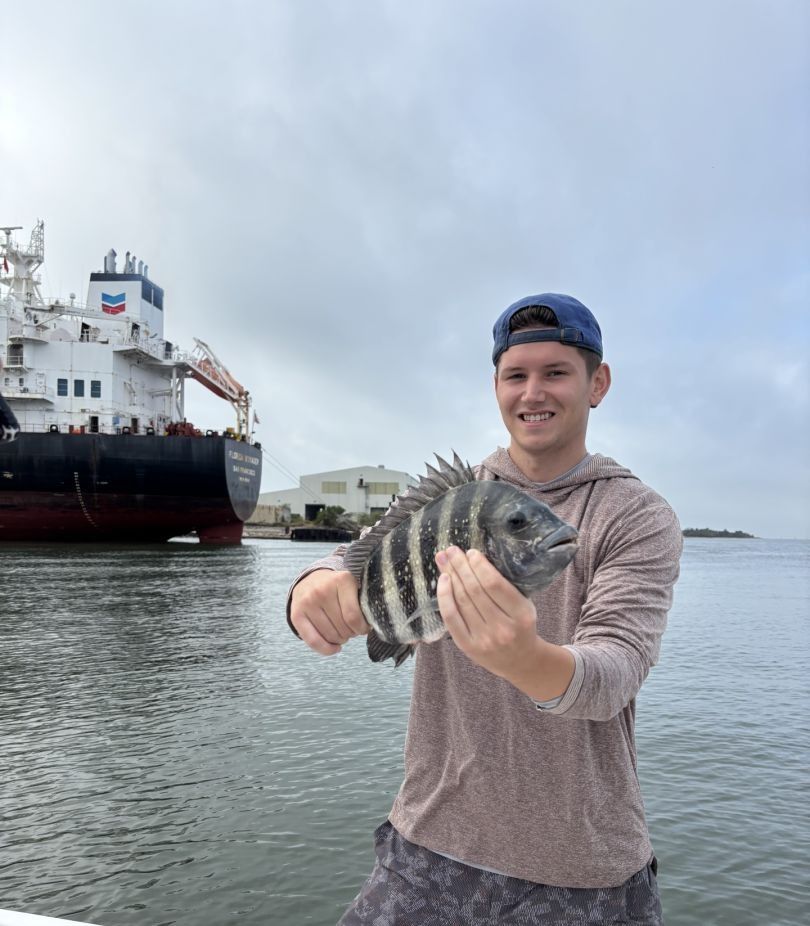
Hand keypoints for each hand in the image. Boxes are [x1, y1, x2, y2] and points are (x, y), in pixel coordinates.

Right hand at [289, 569, 368, 655]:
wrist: (310, 579)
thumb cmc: (337, 588)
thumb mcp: (352, 586)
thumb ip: (362, 602)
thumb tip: (370, 626)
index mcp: (342, 580)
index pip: (354, 616)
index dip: (361, 628)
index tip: (363, 628)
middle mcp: (322, 590)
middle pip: (343, 627)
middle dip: (351, 633)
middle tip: (352, 630)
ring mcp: (307, 602)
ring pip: (330, 635)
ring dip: (340, 640)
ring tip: (343, 633)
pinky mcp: (296, 614)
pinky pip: (313, 641)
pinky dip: (326, 649)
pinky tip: (334, 648)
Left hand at [435, 546, 541, 680]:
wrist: (520, 662)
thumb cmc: (521, 626)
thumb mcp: (524, 605)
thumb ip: (504, 586)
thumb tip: (474, 558)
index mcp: (522, 615)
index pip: (495, 584)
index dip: (479, 566)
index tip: (472, 553)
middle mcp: (503, 628)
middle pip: (475, 590)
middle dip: (461, 566)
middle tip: (452, 550)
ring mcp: (484, 639)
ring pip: (462, 601)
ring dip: (451, 576)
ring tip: (444, 559)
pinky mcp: (468, 647)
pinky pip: (451, 617)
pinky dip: (444, 597)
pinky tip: (443, 580)